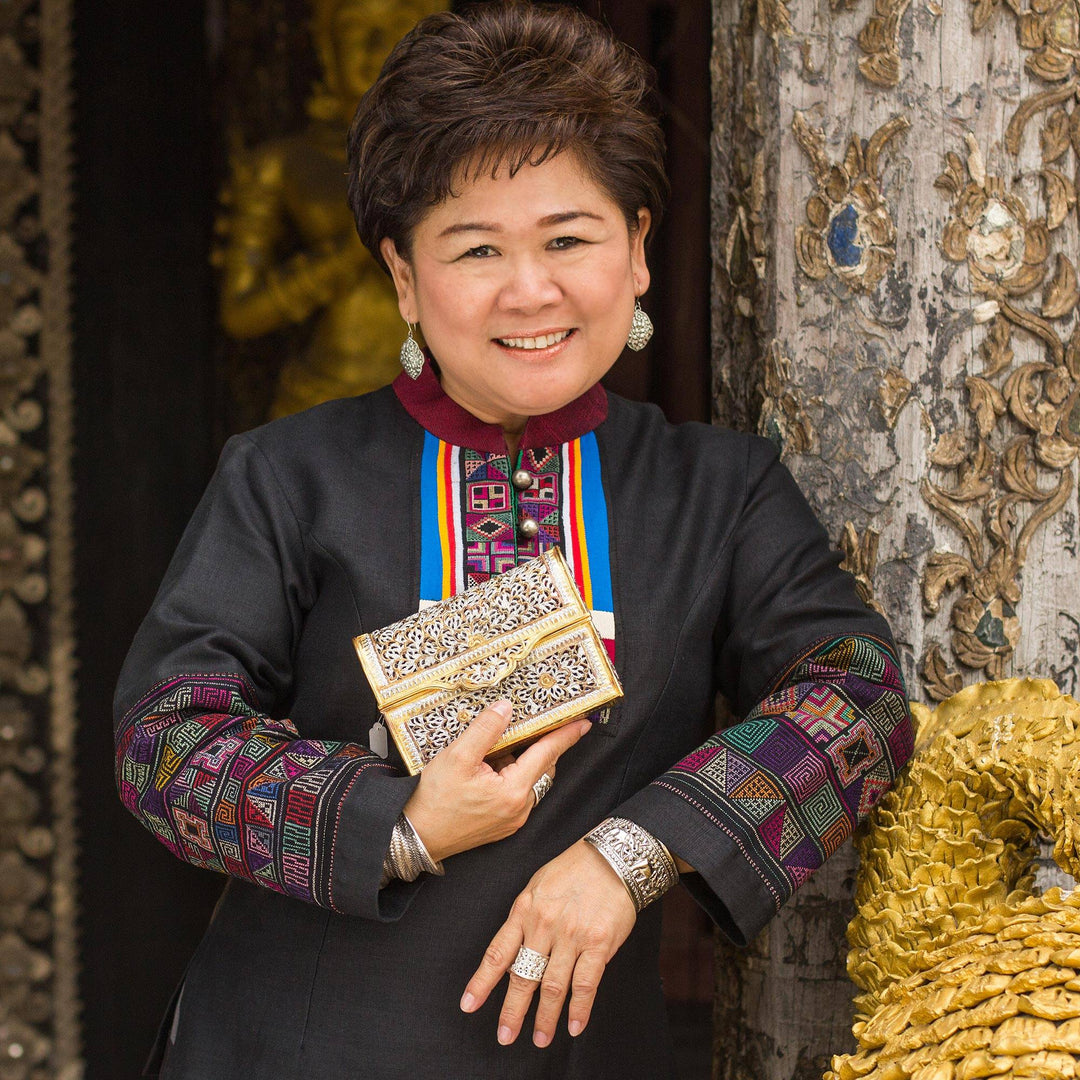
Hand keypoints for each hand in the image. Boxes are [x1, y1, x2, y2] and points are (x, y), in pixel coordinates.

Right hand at [404, 700, 590, 863]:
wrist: (414, 836)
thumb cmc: (434, 799)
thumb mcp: (458, 756)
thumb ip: (486, 730)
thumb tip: (506, 708)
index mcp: (514, 792)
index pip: (547, 754)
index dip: (565, 736)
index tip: (582, 723)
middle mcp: (520, 809)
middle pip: (539, 767)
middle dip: (533, 745)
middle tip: (522, 725)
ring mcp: (512, 819)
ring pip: (527, 779)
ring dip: (516, 761)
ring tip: (488, 751)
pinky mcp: (502, 824)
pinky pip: (515, 791)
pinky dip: (508, 775)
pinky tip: (485, 768)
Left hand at [459, 840, 636, 1046]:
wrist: (613, 857)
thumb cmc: (573, 870)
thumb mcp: (538, 886)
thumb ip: (525, 919)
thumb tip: (515, 954)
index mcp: (524, 910)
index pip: (497, 953)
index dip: (482, 982)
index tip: (469, 1005)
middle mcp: (544, 925)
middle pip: (523, 977)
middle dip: (512, 1011)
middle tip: (505, 1036)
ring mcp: (571, 936)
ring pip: (552, 986)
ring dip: (545, 1018)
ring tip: (540, 1039)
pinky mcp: (599, 943)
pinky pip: (585, 983)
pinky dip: (579, 1008)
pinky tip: (574, 1026)